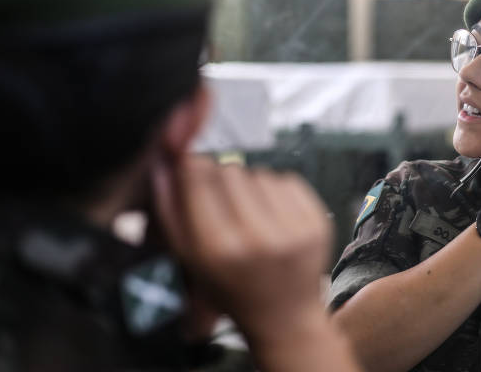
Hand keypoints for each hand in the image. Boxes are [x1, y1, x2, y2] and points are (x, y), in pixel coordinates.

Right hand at [150, 155, 332, 345]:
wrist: (284, 317)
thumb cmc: (230, 289)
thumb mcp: (191, 261)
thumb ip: (171, 213)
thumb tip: (163, 164)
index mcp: (217, 249)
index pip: (199, 178)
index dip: (193, 167)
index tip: (191, 169)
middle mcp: (256, 238)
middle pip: (230, 170)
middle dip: (222, 179)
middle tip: (224, 203)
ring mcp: (292, 230)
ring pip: (259, 173)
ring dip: (251, 186)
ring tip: (250, 215)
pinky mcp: (316, 223)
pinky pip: (287, 180)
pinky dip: (276, 191)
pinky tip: (273, 216)